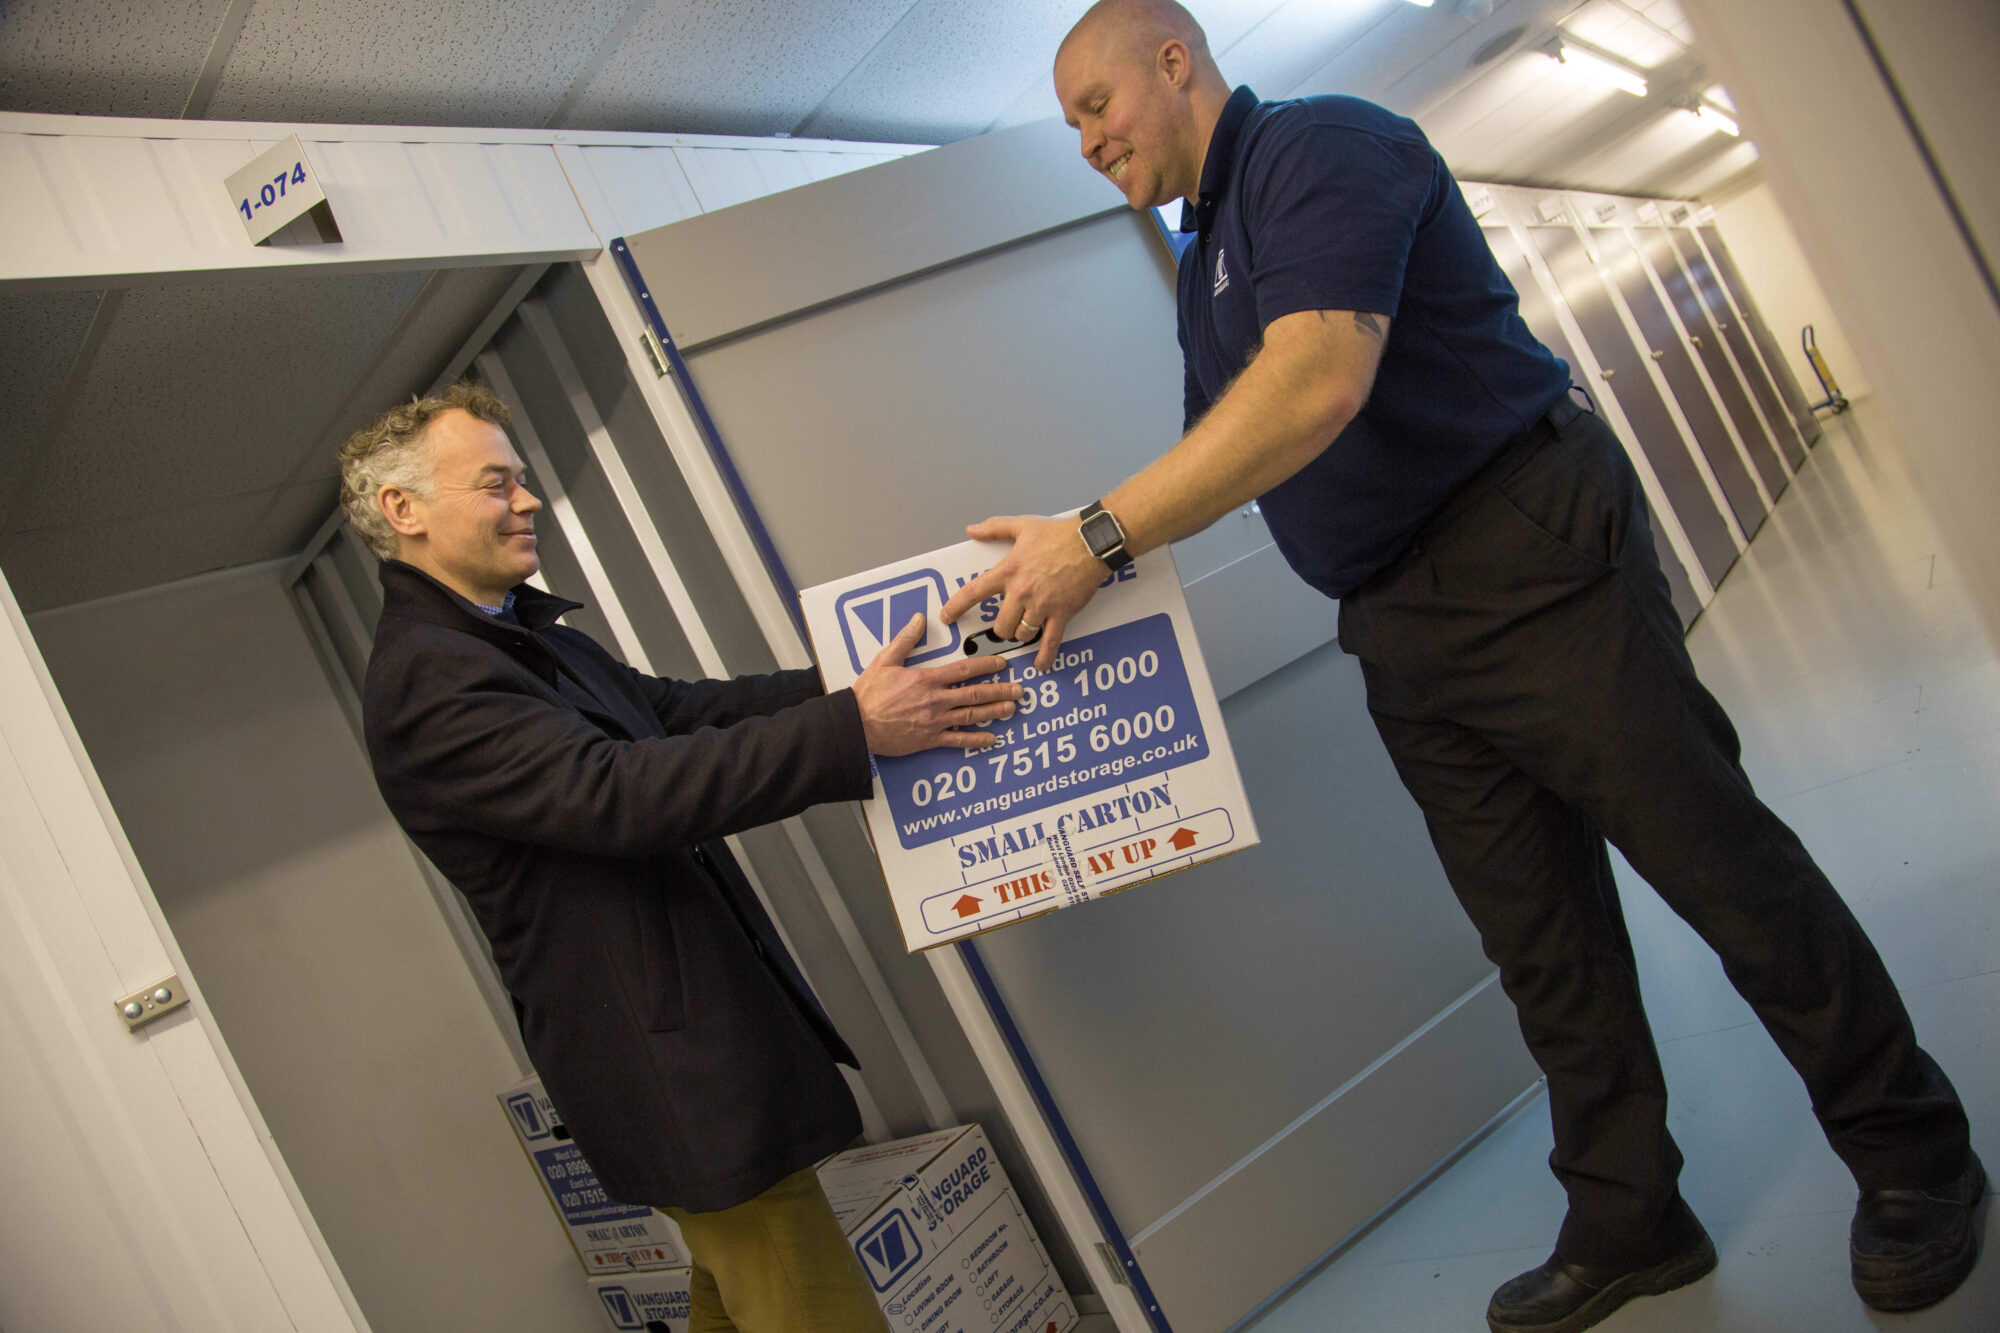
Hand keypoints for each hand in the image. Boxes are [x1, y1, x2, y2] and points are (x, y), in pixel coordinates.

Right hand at [852, 614, 1022, 755]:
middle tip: (1018, 689)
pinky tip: (991, 740)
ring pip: (972, 715)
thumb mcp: (884, 661)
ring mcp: (935, 721)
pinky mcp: (929, 739)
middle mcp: (935, 700)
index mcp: (927, 680)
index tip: (1001, 663)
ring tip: (1011, 708)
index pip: (964, 670)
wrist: (857, 724)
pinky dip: (976, 740)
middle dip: (1000, 690)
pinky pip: (958, 740)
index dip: (986, 665)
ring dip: (994, 711)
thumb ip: (905, 640)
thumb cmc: (868, 695)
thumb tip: (918, 620)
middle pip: (975, 693)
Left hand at [940, 514, 1106, 671]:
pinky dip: (1044, 656)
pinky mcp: (1061, 613)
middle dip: (1001, 629)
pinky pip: (1049, 641)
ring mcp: (1041, 605)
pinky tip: (1040, 664)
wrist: (1090, 543)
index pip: (973, 593)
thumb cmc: (1057, 534)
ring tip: (1025, 629)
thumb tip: (972, 530)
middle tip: (1006, 624)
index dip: (956, 607)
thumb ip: (994, 528)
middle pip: (999, 626)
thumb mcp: (1021, 525)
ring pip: (1020, 635)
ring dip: (1020, 635)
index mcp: (1008, 571)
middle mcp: (1021, 592)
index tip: (946, 618)